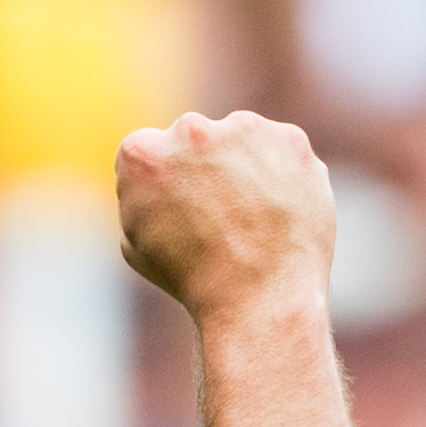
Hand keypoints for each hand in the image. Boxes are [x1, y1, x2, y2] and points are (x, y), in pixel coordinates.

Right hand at [116, 110, 334, 331]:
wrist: (260, 298)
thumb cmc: (192, 280)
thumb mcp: (136, 242)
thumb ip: (141, 195)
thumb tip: (156, 176)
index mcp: (141, 153)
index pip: (148, 150)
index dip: (163, 184)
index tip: (179, 211)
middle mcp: (189, 130)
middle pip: (194, 138)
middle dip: (204, 167)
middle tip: (220, 214)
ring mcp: (244, 129)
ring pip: (241, 139)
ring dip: (244, 165)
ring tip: (253, 219)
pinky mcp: (289, 139)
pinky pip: (282, 150)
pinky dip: (283, 174)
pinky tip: (279, 211)